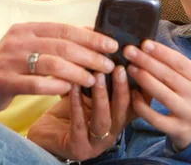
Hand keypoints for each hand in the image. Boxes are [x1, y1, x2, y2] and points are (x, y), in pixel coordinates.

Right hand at [0, 22, 117, 112]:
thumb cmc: (10, 67)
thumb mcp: (31, 47)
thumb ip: (56, 41)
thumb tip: (93, 35)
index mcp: (28, 28)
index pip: (66, 29)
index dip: (91, 36)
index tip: (111, 44)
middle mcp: (18, 39)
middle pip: (62, 45)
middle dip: (90, 55)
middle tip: (108, 65)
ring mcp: (9, 59)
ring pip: (51, 63)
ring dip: (77, 72)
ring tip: (93, 80)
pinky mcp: (3, 79)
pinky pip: (35, 83)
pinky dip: (55, 86)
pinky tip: (69, 90)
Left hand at [28, 65, 144, 160]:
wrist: (47, 134)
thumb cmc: (71, 109)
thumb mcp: (89, 90)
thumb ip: (101, 74)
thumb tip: (107, 42)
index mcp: (121, 116)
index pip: (140, 102)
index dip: (144, 86)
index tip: (140, 65)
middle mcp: (114, 131)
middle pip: (126, 110)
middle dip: (123, 88)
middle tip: (119, 68)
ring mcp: (98, 143)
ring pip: (104, 119)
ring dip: (102, 96)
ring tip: (98, 76)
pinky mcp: (79, 148)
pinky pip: (80, 125)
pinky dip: (76, 104)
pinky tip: (73, 87)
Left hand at [124, 40, 190, 149]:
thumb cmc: (190, 97)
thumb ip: (175, 67)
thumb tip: (148, 46)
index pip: (180, 62)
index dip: (161, 52)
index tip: (144, 43)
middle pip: (169, 76)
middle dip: (147, 62)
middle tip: (129, 51)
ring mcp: (188, 114)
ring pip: (163, 95)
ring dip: (144, 80)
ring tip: (129, 68)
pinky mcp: (178, 130)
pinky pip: (156, 118)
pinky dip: (142, 106)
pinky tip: (132, 95)